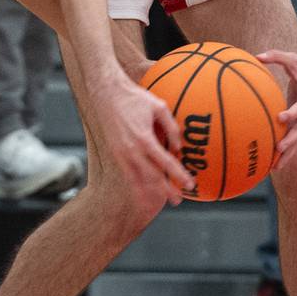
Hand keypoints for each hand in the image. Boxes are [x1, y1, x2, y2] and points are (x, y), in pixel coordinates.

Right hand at [93, 74, 194, 204]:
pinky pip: (127, 174)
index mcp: (144, 139)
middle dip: (166, 191)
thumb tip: (178, 148)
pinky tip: (143, 189)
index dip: (179, 176)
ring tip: (160, 202)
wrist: (106, 94)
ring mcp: (120, 153)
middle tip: (178, 200)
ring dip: (149, 192)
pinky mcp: (114, 153)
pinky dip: (136, 184)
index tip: (190, 185)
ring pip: (136, 180)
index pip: (166, 164)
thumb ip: (172, 128)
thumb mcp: (160, 107)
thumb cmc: (135, 97)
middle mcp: (131, 150)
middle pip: (152, 178)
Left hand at [256, 48, 296, 166]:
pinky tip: (272, 164)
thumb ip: (276, 56)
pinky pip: (292, 139)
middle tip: (279, 149)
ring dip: (287, 153)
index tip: (281, 117)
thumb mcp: (291, 57)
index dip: (294, 112)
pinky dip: (284, 151)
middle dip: (291, 140)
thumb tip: (256, 56)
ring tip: (274, 168)